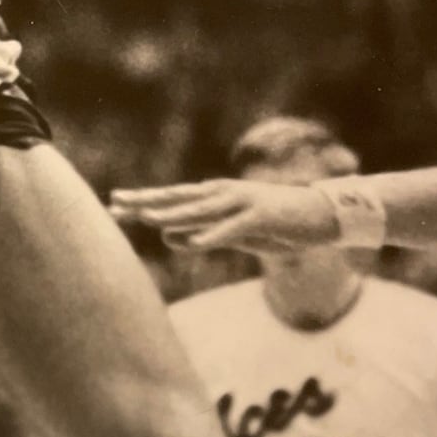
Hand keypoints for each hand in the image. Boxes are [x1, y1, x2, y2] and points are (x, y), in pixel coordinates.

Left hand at [109, 177, 339, 253]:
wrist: (322, 215)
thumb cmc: (276, 225)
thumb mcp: (233, 235)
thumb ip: (201, 235)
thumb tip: (166, 237)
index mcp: (217, 197)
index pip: (174, 198)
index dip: (144, 201)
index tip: (114, 204)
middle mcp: (225, 194)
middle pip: (179, 197)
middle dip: (147, 201)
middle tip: (116, 203)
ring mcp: (243, 202)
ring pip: (201, 209)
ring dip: (172, 213)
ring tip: (145, 218)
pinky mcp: (261, 216)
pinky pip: (232, 228)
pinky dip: (212, 235)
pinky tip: (193, 242)